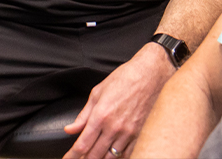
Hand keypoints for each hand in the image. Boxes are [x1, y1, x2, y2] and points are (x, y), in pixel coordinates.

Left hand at [63, 44, 175, 158]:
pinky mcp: (141, 133)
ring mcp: (129, 132)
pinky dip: (118, 156)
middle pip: (94, 155)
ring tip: (96, 155)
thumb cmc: (126, 77)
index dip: (72, 156)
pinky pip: (127, 153)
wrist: (151, 72)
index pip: (82, 145)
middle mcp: (114, 127)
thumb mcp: (99, 91)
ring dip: (101, 158)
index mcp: (101, 115)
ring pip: (110, 157)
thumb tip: (70, 129)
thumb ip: (83, 114)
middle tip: (81, 158)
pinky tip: (114, 153)